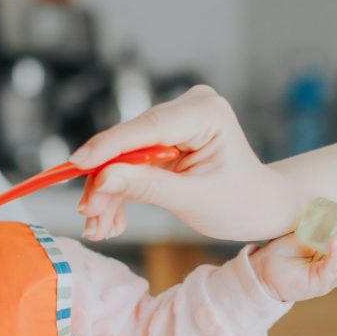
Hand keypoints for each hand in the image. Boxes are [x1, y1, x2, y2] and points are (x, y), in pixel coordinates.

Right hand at [72, 85, 301, 241]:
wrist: (260, 206)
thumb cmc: (240, 202)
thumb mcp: (194, 200)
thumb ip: (147, 187)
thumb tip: (102, 178)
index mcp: (206, 113)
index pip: (147, 128)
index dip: (108, 147)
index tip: (76, 164)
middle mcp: (189, 107)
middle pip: (129, 143)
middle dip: (107, 182)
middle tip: (89, 216)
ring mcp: (176, 120)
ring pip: (126, 154)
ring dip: (110, 192)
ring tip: (100, 228)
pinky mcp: (166, 136)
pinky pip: (132, 161)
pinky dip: (121, 190)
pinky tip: (112, 220)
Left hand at [248, 230, 336, 301]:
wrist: (261, 269)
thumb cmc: (280, 252)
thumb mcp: (302, 235)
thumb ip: (316, 228)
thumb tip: (328, 211)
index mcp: (330, 259)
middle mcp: (331, 271)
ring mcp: (326, 280)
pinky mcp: (317, 286)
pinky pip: (331, 272)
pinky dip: (336, 258)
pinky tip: (336, 243)